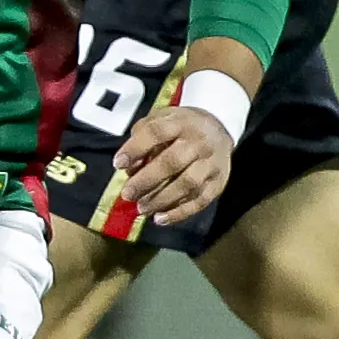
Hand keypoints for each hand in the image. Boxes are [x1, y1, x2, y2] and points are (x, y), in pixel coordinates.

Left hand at [112, 103, 233, 226]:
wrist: (219, 130)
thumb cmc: (181, 128)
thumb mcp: (160, 120)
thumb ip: (141, 138)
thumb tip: (129, 167)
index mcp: (181, 123)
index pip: (156, 132)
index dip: (136, 148)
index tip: (118, 164)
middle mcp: (199, 142)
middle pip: (172, 162)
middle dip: (146, 181)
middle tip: (127, 194)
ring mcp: (211, 163)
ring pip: (187, 184)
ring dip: (161, 199)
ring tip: (141, 208)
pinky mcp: (218, 183)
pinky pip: (199, 201)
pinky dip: (178, 213)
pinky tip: (160, 218)